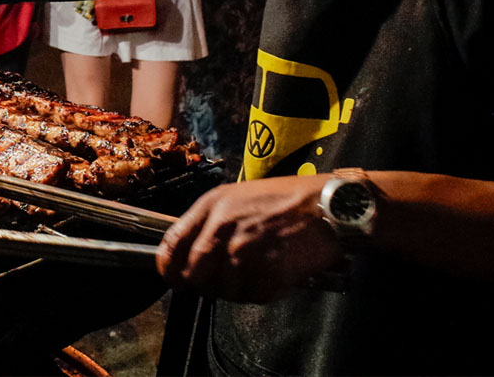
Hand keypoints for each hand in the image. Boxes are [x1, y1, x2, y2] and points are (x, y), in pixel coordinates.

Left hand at [156, 174, 342, 302]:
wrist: (325, 206)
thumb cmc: (283, 200)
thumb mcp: (235, 197)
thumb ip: (208, 222)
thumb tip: (187, 254)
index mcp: (211, 207)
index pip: (172, 245)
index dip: (167, 267)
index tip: (172, 276)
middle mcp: (222, 229)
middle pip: (194, 275)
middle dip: (204, 283)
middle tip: (222, 279)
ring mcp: (243, 253)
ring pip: (223, 290)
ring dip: (236, 288)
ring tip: (256, 269)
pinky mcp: (266, 273)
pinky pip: (251, 296)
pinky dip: (260, 291)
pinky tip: (272, 273)